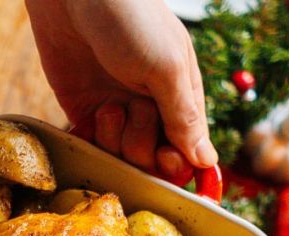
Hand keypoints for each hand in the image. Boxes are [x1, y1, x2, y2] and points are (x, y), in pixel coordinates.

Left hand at [25, 0, 215, 175]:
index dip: (177, 164)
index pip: (188, 149)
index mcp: (181, 94)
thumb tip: (205, 162)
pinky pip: (91, 145)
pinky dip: (91, 143)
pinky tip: (90, 121)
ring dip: (114, 140)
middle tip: (132, 113)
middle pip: (152, 159)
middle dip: (141, 146)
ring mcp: (116, 109)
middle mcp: (151, 106)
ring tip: (107, 108)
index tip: (166, 161)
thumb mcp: (166, 66)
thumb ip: (182, 117)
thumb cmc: (130, 18)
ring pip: (120, 156)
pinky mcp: (83, 110)